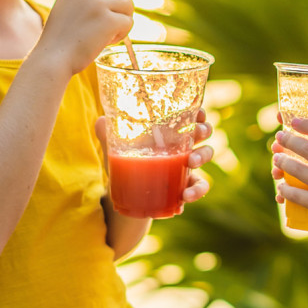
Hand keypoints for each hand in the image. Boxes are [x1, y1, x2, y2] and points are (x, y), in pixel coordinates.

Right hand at [37, 0, 133, 74]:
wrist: (53, 59)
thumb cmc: (61, 37)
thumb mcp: (68, 4)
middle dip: (122, 3)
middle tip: (113, 20)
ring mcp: (98, 4)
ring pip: (128, 5)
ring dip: (123, 20)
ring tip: (107, 33)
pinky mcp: (108, 20)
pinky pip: (128, 22)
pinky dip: (122, 33)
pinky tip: (106, 41)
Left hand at [94, 109, 214, 208]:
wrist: (126, 195)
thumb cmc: (125, 162)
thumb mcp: (115, 146)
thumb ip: (107, 132)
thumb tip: (101, 121)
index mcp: (168, 130)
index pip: (189, 114)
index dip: (198, 111)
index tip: (197, 112)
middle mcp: (182, 144)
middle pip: (204, 131)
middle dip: (204, 129)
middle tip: (196, 133)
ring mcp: (187, 165)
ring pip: (206, 155)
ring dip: (203, 155)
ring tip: (192, 162)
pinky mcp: (186, 185)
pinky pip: (200, 186)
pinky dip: (197, 190)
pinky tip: (186, 195)